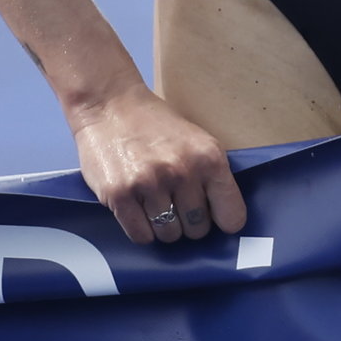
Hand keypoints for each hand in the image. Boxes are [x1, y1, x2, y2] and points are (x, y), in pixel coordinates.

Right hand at [71, 78, 249, 252]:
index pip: (232, 216)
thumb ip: (211, 176)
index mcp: (209, 158)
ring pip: (169, 236)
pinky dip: (141, 229)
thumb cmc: (153, 124)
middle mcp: (182, 172)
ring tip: (153, 202)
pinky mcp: (119, 195)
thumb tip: (223, 219)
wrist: (108, 104)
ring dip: (162, 226)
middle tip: (175, 203)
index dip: (222, 220)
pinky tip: (137, 209)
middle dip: (188, 222)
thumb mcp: (196, 141)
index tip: (214, 217)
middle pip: (198, 230)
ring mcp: (149, 184)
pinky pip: (141, 236)